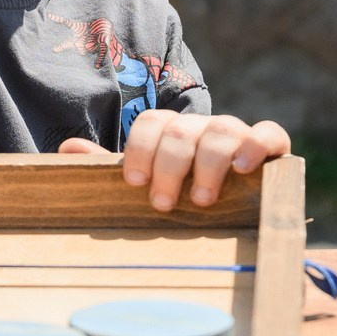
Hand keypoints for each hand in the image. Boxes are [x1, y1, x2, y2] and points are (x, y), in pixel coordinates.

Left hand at [120, 113, 290, 211]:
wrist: (233, 213)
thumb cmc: (179, 196)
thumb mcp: (146, 184)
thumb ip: (109, 167)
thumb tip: (66, 149)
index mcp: (170, 131)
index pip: (152, 122)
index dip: (140, 148)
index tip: (134, 182)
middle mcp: (201, 127)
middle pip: (182, 129)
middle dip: (169, 165)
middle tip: (162, 204)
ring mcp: (236, 134)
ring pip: (222, 130)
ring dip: (208, 163)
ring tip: (201, 199)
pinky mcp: (270, 147)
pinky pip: (269, 133)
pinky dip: (257, 144)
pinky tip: (243, 168)